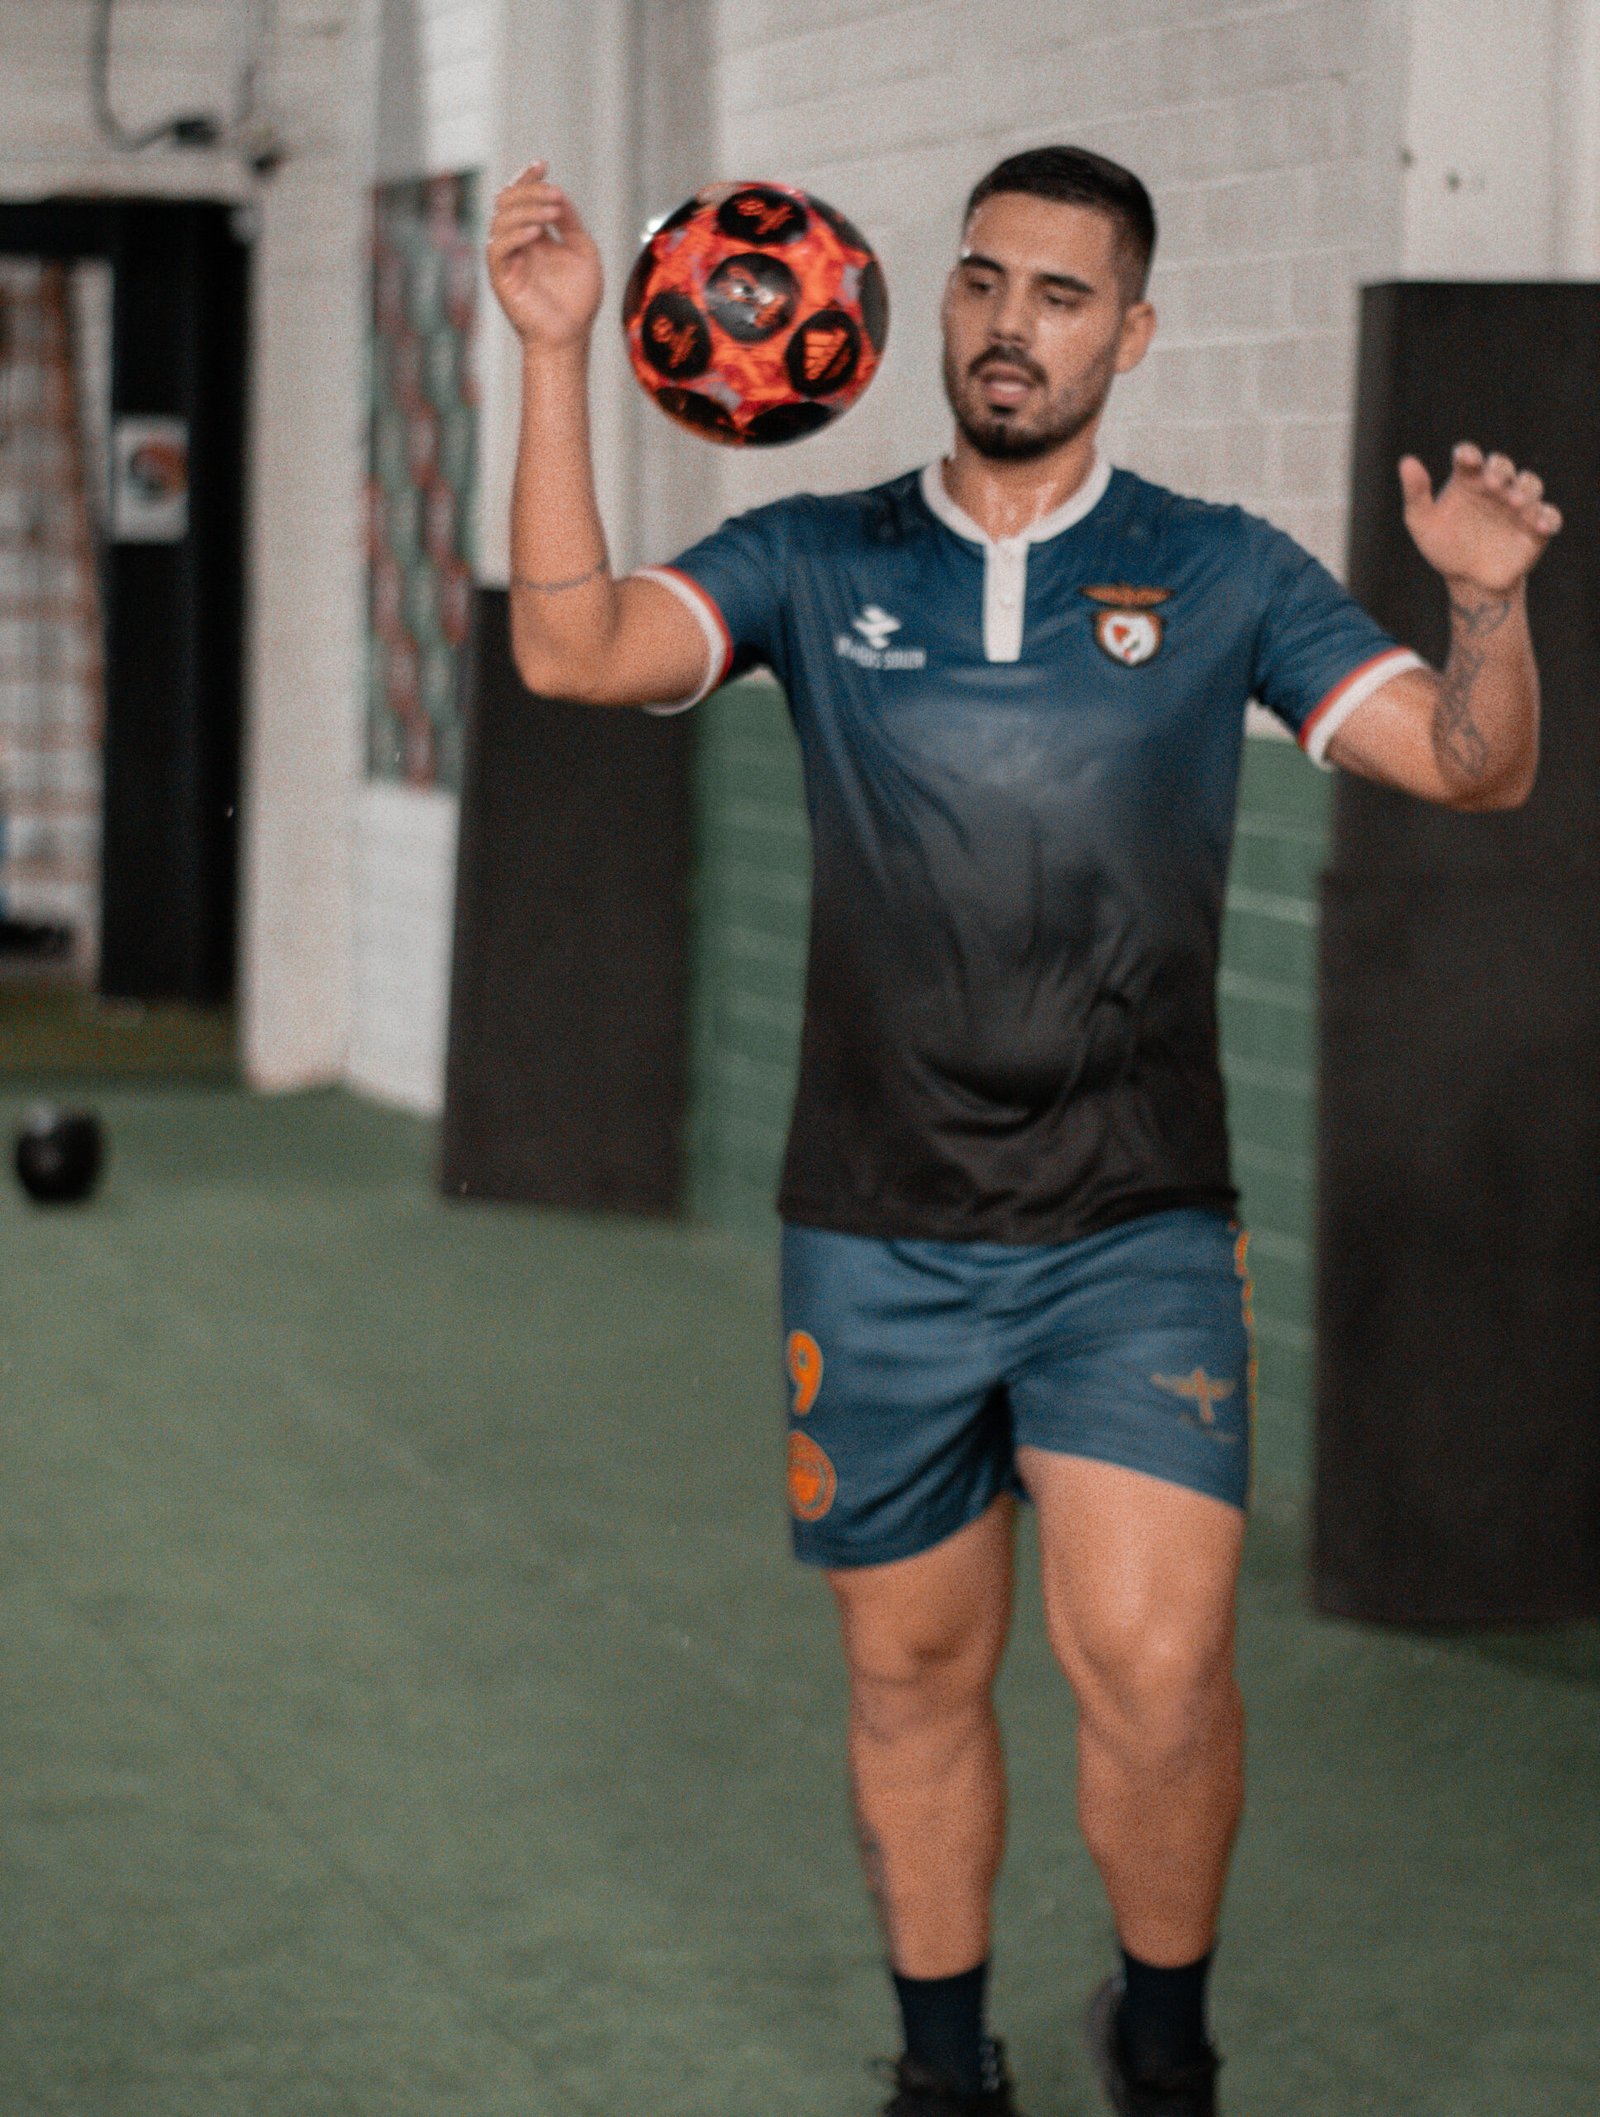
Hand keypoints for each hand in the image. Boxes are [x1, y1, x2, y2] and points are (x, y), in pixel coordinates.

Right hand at [487, 162, 602, 350]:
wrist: (571, 336)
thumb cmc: (578, 300)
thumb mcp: (582, 250)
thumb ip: (570, 222)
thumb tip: (558, 194)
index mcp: (532, 236)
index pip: (520, 197)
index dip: (528, 178)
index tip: (543, 164)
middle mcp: (516, 244)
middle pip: (506, 201)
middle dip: (529, 190)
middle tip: (554, 194)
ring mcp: (507, 259)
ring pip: (501, 219)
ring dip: (527, 209)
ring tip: (552, 212)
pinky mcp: (501, 277)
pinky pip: (499, 247)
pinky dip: (516, 234)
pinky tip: (538, 232)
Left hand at [1399, 442, 1561, 595]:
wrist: (1469, 582)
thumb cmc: (1445, 547)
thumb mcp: (1422, 522)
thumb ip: (1415, 493)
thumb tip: (1407, 461)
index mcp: (1468, 481)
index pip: (1470, 458)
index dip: (1468, 454)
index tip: (1465, 459)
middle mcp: (1496, 487)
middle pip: (1502, 467)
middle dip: (1499, 470)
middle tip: (1492, 483)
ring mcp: (1519, 506)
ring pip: (1530, 486)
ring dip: (1525, 490)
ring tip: (1515, 502)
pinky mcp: (1537, 527)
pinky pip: (1549, 517)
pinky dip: (1547, 517)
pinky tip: (1538, 525)